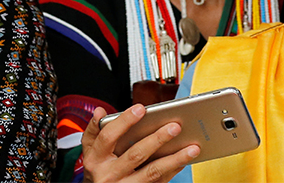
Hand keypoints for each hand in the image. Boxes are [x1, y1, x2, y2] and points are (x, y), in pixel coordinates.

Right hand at [82, 104, 199, 182]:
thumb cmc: (98, 170)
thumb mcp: (90, 151)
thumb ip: (95, 130)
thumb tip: (100, 111)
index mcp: (96, 160)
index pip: (108, 137)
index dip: (124, 122)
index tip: (141, 108)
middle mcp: (109, 175)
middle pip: (135, 155)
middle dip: (157, 140)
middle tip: (175, 127)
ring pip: (152, 173)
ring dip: (175, 159)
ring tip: (193, 147)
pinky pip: (159, 182)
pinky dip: (174, 170)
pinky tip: (185, 159)